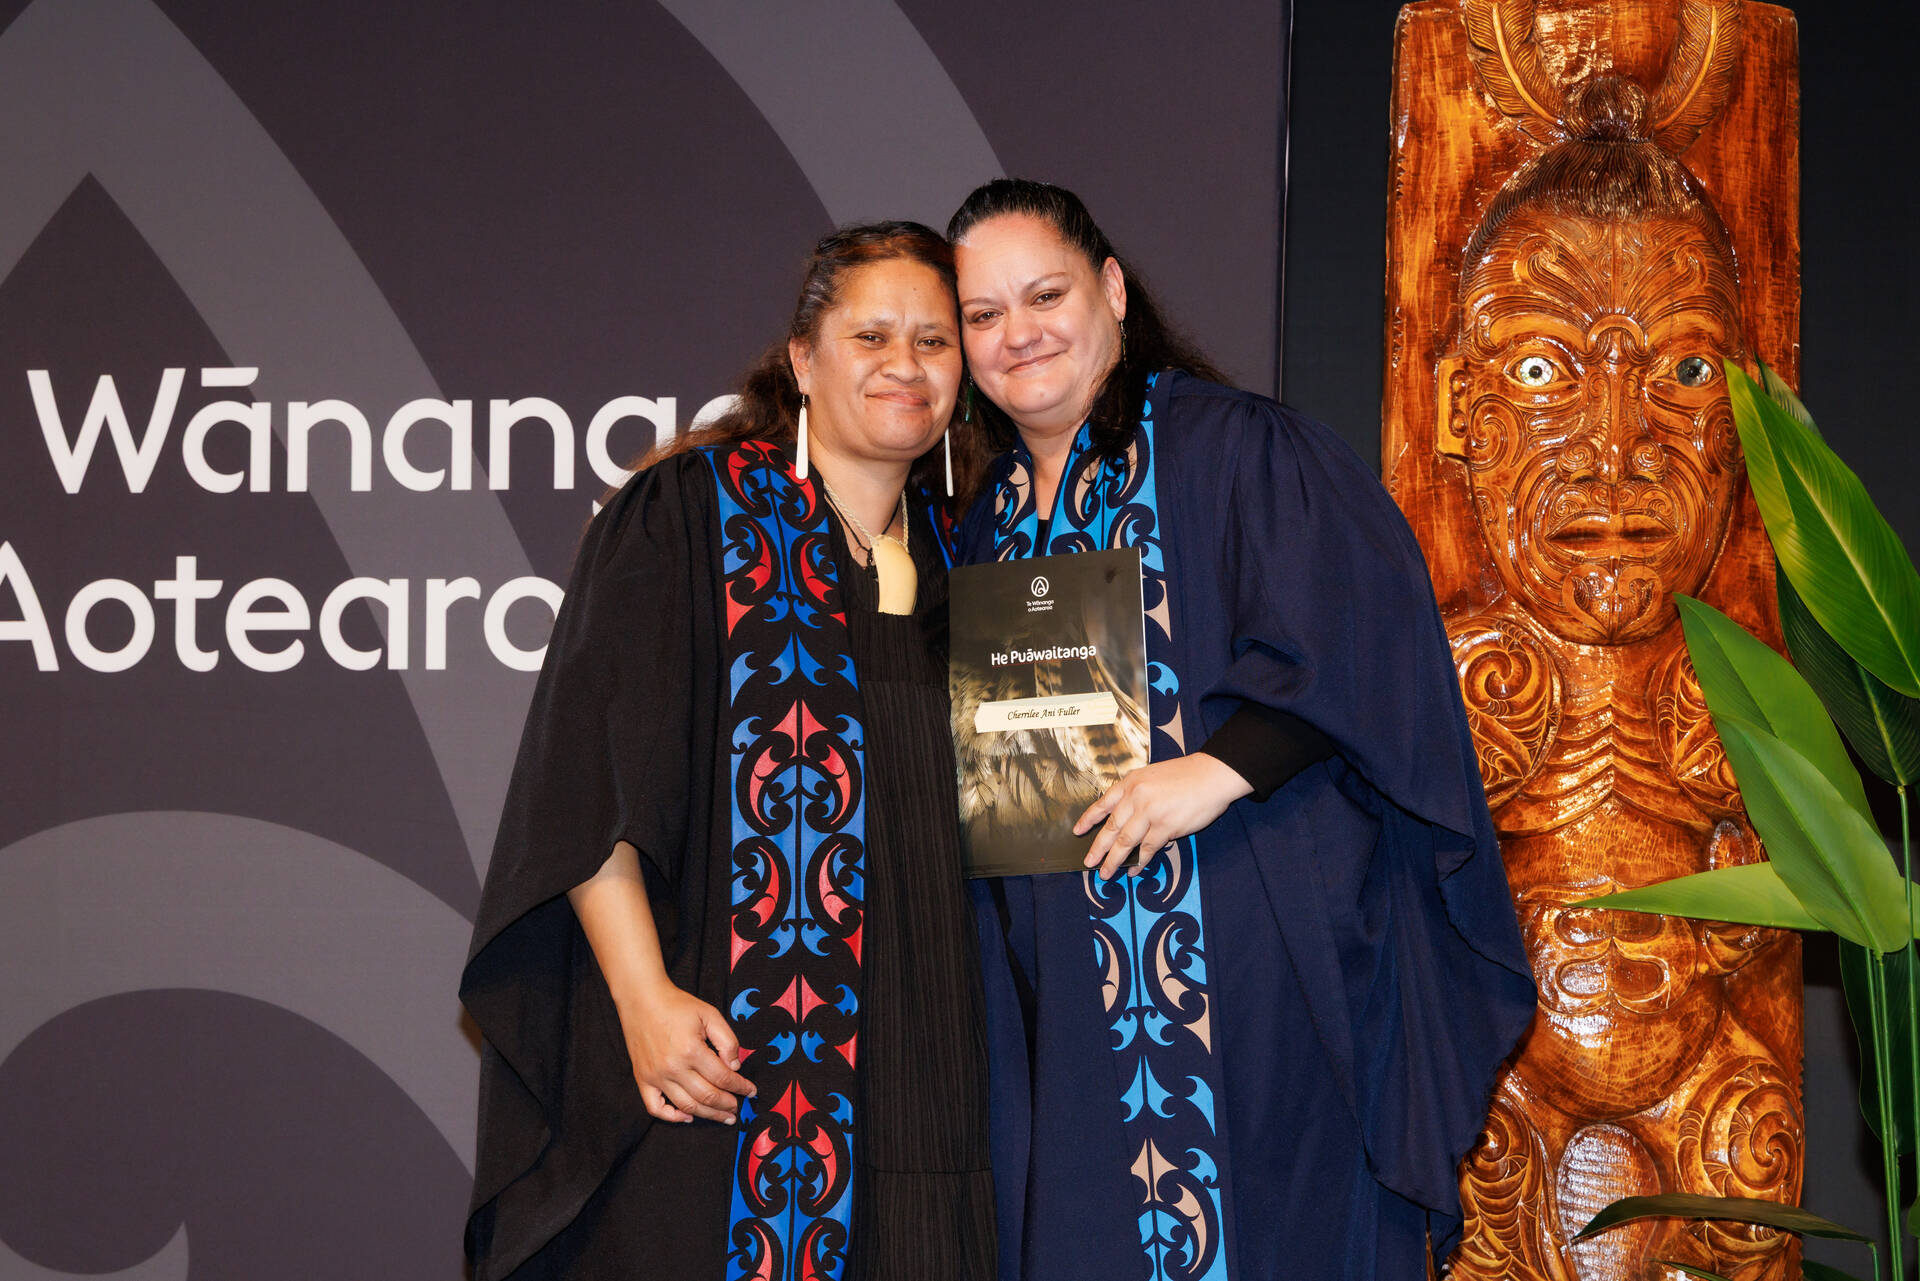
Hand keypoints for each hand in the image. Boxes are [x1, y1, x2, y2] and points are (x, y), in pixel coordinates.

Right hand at [616, 978, 755, 1124]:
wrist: (642, 1000)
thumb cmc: (677, 1006)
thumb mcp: (710, 1015)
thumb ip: (727, 1040)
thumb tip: (735, 1066)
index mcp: (691, 1050)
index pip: (723, 1077)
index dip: (740, 1087)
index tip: (750, 1091)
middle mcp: (673, 1067)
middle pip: (707, 1096)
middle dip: (728, 1105)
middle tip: (738, 1108)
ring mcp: (656, 1076)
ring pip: (686, 1106)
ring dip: (708, 1115)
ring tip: (723, 1117)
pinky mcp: (643, 1079)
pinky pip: (655, 1108)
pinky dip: (672, 1117)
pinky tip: (687, 1116)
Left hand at [1074, 753, 1253, 880]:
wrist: (1212, 775)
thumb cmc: (1185, 775)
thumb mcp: (1152, 776)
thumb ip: (1136, 794)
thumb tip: (1126, 820)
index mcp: (1130, 783)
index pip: (1102, 803)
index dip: (1088, 819)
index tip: (1077, 831)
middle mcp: (1136, 797)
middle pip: (1111, 828)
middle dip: (1098, 848)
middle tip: (1089, 863)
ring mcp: (1150, 813)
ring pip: (1126, 842)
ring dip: (1114, 860)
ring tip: (1106, 873)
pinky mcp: (1166, 827)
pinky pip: (1147, 849)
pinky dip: (1140, 861)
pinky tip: (1134, 870)